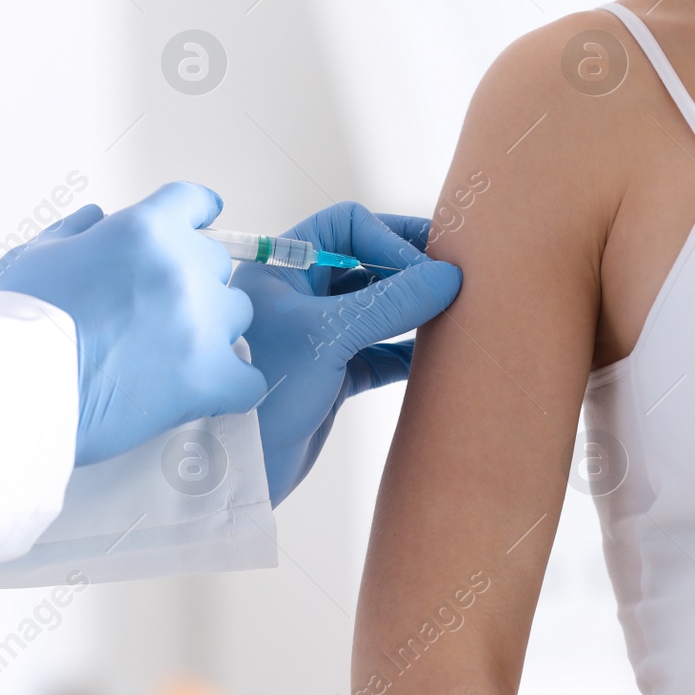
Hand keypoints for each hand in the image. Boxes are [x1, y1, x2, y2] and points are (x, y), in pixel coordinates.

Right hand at [0, 182, 266, 465]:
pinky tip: (209, 391)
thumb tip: (97, 219)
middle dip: (191, 281)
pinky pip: (248, 378)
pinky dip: (231, 385)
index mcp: (146, 230)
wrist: (17, 387)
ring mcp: (203, 323)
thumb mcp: (35, 255)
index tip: (200, 222)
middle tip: (156, 311)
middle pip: (215, 264)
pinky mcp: (210, 377)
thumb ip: (74, 231)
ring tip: (171, 354)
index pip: (194, 203)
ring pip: (235, 314)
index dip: (196, 214)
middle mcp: (184, 268)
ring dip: (212, 329)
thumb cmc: (19, 322)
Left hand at [231, 203, 461, 505]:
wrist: (240, 469)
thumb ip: (389, 303)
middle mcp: (300, 295)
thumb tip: (448, 276)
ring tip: (453, 314)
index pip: (347, 226)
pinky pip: (381, 351)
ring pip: (378, 308)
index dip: (390, 239)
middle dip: (409, 268)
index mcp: (281, 268)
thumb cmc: (264, 392)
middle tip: (453, 277)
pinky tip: (436, 357)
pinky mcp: (333, 373)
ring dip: (414, 310)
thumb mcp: (328, 337)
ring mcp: (318, 335)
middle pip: (367, 261)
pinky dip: (409, 351)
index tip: (427, 270)